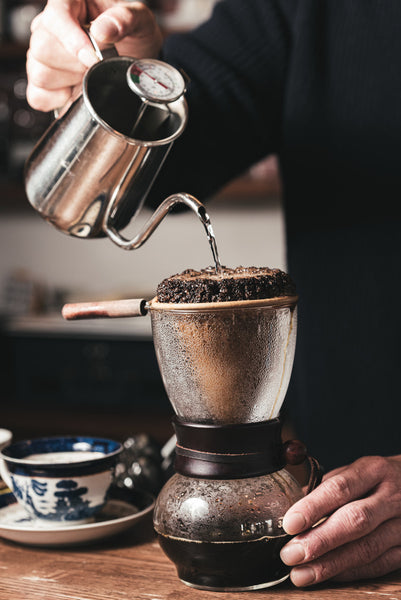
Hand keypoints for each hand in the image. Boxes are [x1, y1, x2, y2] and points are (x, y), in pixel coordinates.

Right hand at [26, 0, 162, 111]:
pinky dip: (57, 100)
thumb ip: (124, 19)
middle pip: (42, 49)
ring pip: (39, 73)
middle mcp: (51, 27)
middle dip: (74, 65)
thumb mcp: (139, 20)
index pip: (55, 17)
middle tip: (97, 66)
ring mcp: (44, 55)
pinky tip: (75, 92)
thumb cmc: (133, 33)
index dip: (71, 40)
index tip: (93, 58)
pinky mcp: (45, 82)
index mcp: (69, 4)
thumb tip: (101, 31)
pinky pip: (37, 95)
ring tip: (88, 76)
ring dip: (69, 82)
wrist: (136, 58)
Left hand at [280, 455, 400, 585]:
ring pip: (367, 548)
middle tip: (291, 554)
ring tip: (302, 573)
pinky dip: (351, 572)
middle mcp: (392, 496)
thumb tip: (292, 508)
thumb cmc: (379, 480)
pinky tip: (329, 575)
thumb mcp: (356, 471)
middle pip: (355, 521)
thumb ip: (327, 489)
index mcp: (373, 470)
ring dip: (331, 564)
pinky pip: (379, 564)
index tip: (290, 523)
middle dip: (320, 541)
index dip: (313, 506)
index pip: (340, 488)